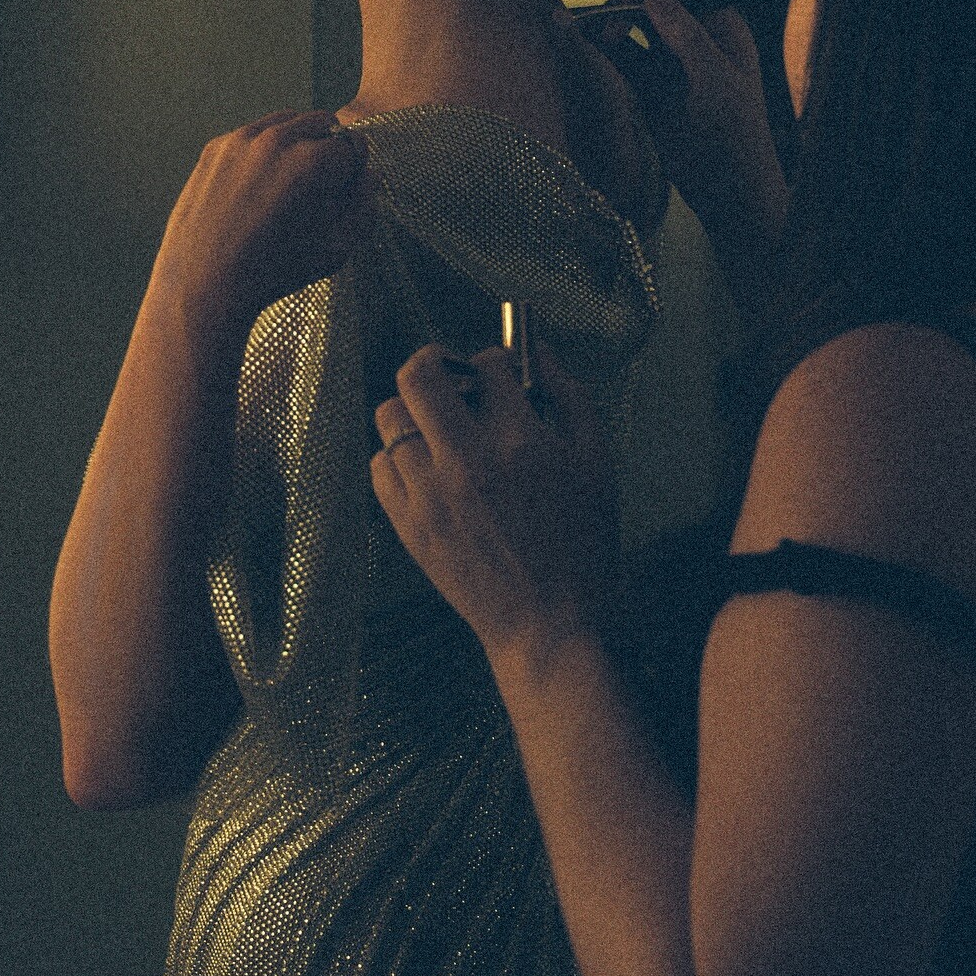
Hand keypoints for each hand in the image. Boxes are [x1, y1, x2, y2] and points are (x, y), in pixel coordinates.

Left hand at [147, 110, 371, 356]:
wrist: (205, 282)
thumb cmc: (276, 271)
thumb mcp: (337, 249)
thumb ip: (363, 206)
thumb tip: (368, 174)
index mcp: (313, 162)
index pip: (353, 144)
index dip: (354, 169)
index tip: (345, 188)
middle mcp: (278, 140)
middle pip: (322, 123)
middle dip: (329, 148)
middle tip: (320, 184)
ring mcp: (242, 139)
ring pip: (287, 122)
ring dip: (298, 142)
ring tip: (290, 182)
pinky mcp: (216, 146)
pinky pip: (254, 134)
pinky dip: (265, 150)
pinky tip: (259, 185)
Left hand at [371, 344, 618, 662]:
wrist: (550, 624)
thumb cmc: (583, 544)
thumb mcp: (596, 462)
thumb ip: (569, 396)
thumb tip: (537, 351)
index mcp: (519, 442)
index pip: (487, 364)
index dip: (496, 361)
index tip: (501, 374)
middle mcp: (466, 462)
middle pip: (418, 375)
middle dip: (437, 362)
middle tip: (452, 376)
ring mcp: (429, 495)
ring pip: (390, 417)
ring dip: (415, 411)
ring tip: (439, 429)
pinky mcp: (407, 526)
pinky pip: (379, 466)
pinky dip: (398, 457)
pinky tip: (428, 469)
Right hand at [575, 0, 787, 279]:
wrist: (727, 189)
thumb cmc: (734, 131)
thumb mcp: (715, 78)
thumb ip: (686, 34)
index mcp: (721, 25)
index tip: (638, 2)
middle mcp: (693, 38)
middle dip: (627, 4)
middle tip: (610, 25)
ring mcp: (667, 63)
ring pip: (631, 29)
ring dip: (609, 25)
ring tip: (593, 33)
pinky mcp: (647, 88)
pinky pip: (619, 59)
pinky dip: (600, 49)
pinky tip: (582, 41)